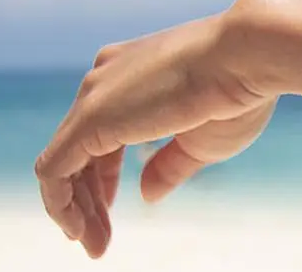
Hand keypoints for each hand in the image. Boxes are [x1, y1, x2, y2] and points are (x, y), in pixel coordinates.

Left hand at [34, 0, 274, 258]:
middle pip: (78, 149)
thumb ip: (167, 166)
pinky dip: (61, 204)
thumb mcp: (199, 141)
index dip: (102, 178)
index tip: (113, 210)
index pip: (100, 133)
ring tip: (94, 245)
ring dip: (75, 209)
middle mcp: (104, 77)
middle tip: (99, 242)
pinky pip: (54, 170)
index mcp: (130, 73)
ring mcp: (94, 94)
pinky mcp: (90, 118)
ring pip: (62, 161)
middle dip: (87, 200)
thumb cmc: (236, 92)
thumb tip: (145, 193)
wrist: (248, 56)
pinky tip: (78, 230)